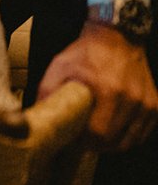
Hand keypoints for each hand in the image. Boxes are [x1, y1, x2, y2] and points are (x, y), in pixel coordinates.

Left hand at [39, 22, 157, 151]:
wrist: (117, 38)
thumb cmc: (86, 52)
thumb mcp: (60, 66)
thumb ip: (48, 91)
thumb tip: (38, 115)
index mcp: (110, 92)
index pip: (99, 134)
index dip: (83, 142)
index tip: (72, 139)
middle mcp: (133, 100)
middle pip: (115, 141)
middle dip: (96, 146)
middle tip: (82, 141)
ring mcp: (147, 104)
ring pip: (131, 141)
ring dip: (112, 144)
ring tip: (96, 138)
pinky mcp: (154, 105)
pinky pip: (141, 133)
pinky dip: (127, 136)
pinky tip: (113, 131)